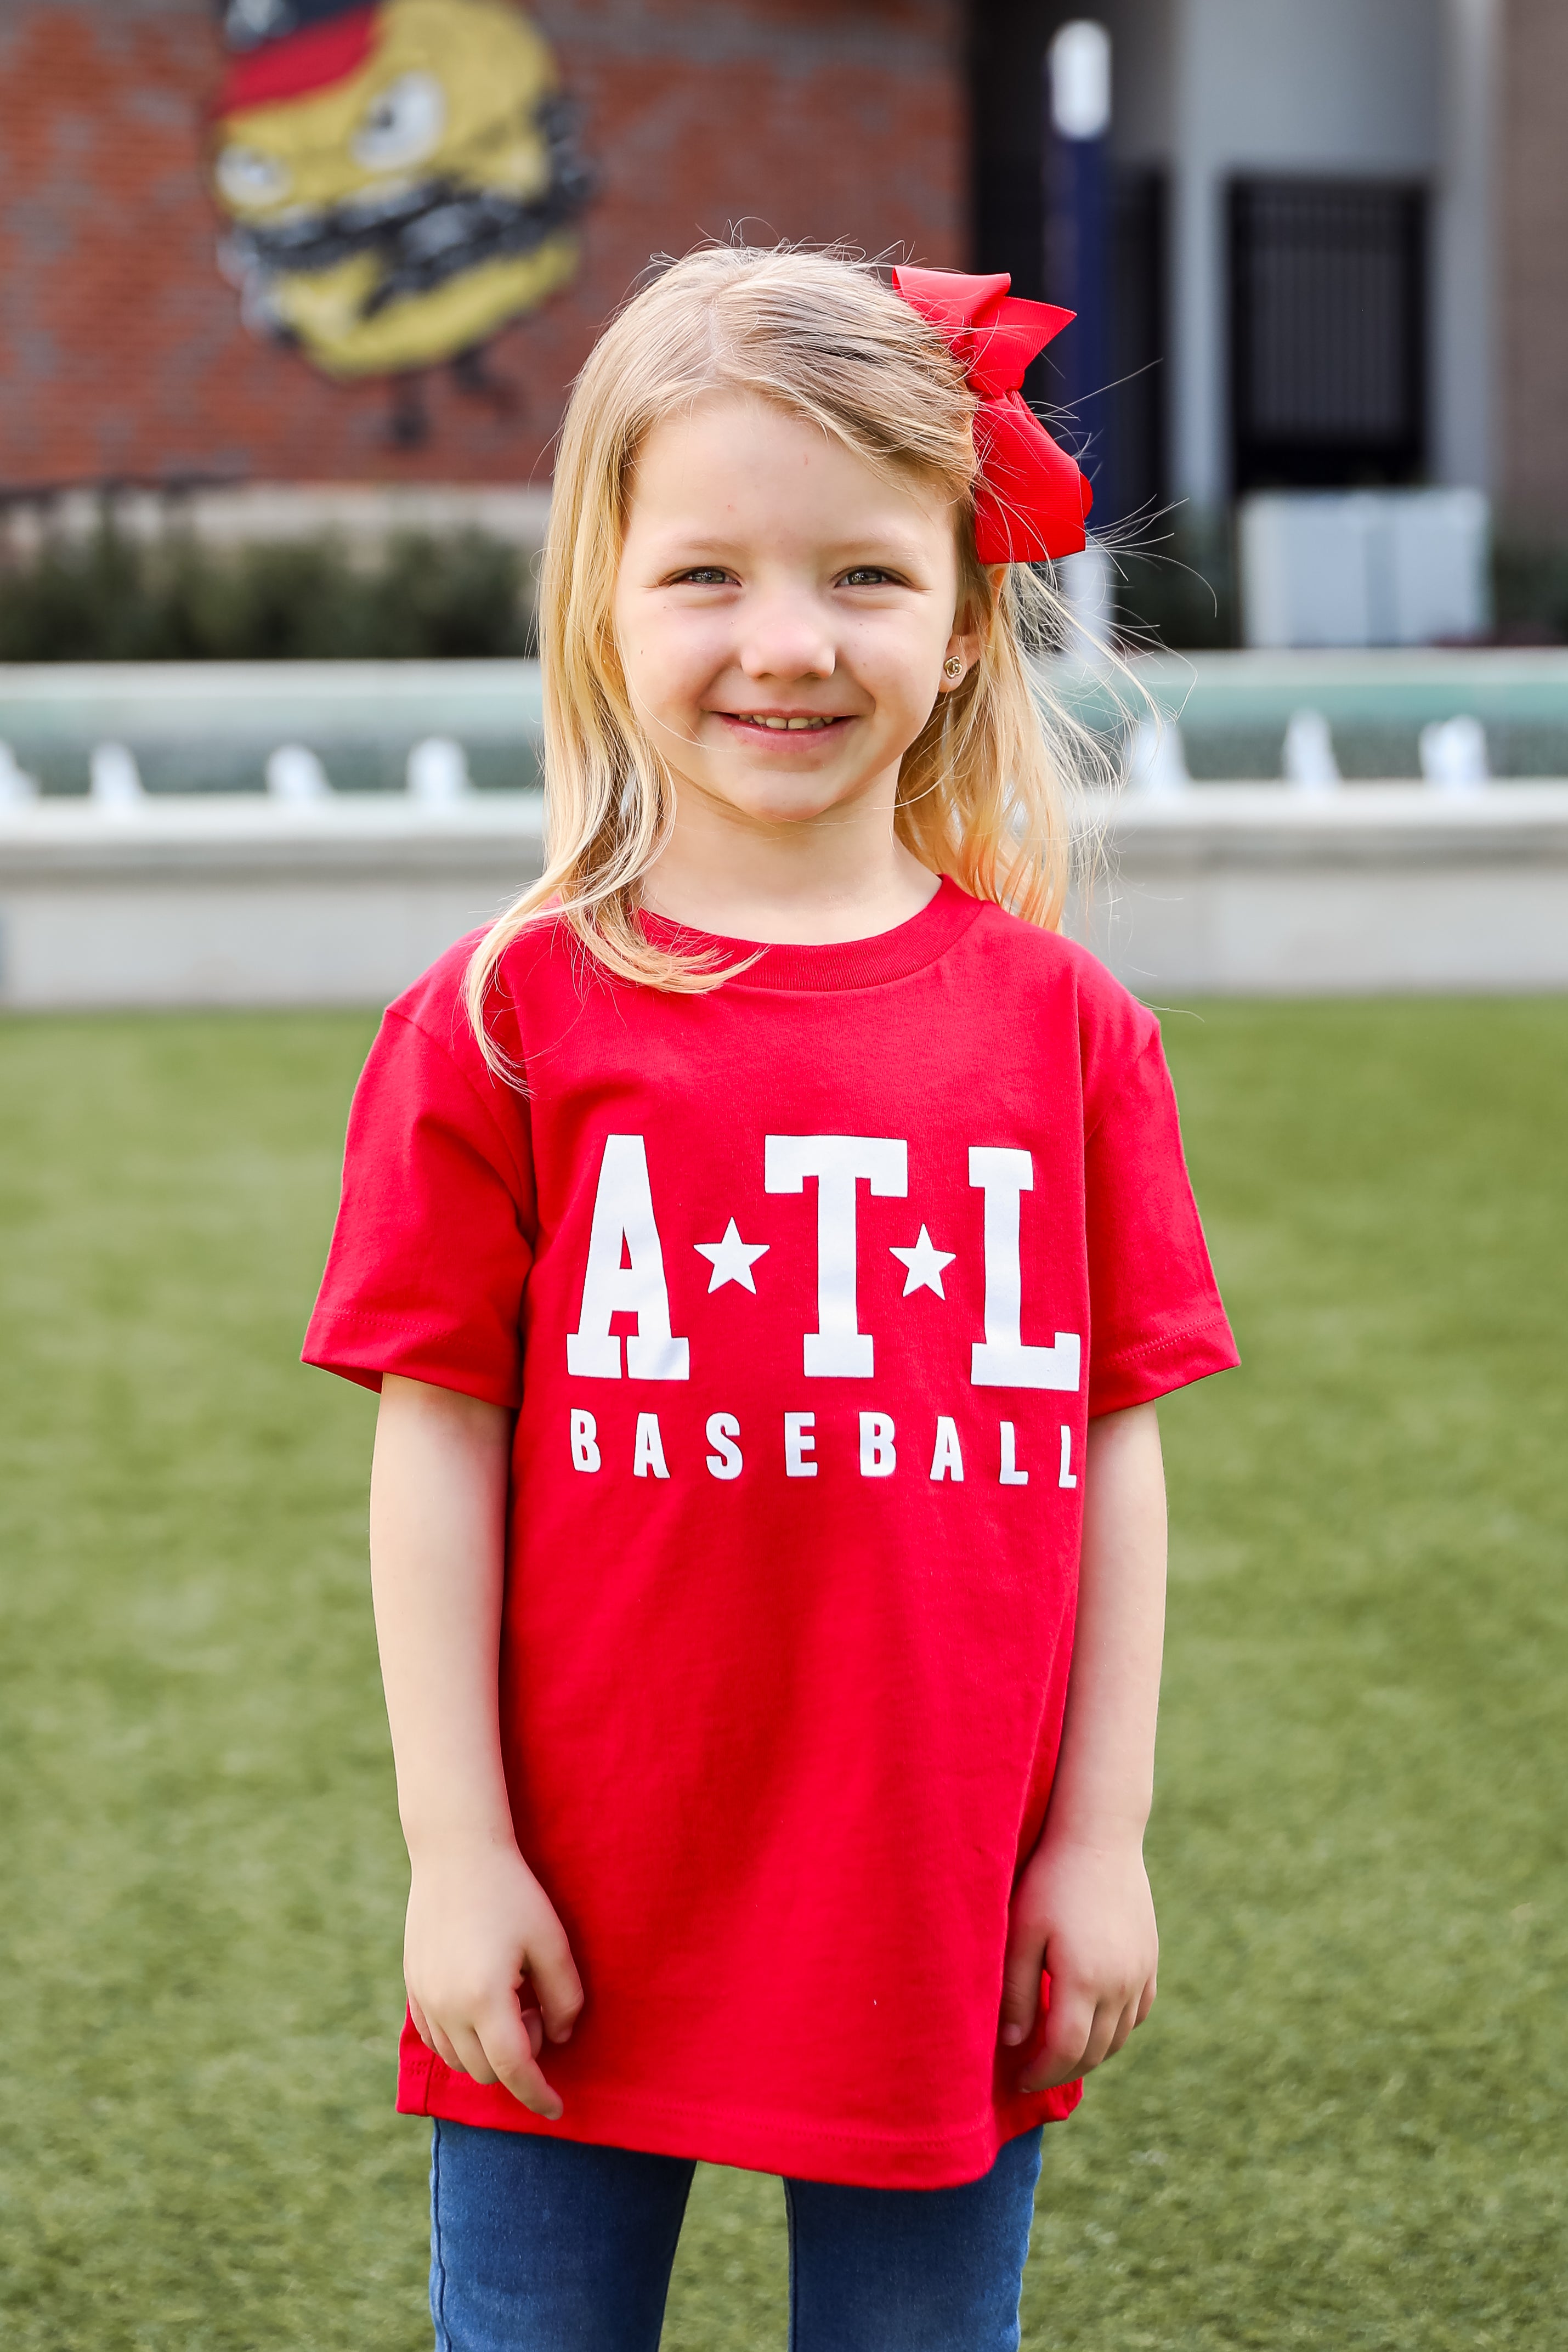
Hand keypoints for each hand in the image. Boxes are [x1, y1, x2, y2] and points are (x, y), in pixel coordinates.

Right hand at [403, 1838, 584, 2119]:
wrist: (456, 1852)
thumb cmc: (512, 1892)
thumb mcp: (551, 1941)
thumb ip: (565, 1999)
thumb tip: (560, 2038)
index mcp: (484, 1999)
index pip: (514, 2070)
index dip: (538, 2095)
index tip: (557, 2110)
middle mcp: (447, 2007)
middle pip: (485, 2071)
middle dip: (518, 2060)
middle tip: (536, 2009)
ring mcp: (423, 1999)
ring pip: (457, 2060)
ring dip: (487, 2052)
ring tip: (511, 1998)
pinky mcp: (412, 1986)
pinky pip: (436, 2038)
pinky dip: (461, 2040)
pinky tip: (481, 2003)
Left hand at [999, 1835, 1157, 2092]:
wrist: (1100, 1838)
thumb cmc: (1051, 1881)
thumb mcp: (1022, 1933)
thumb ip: (1018, 1992)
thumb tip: (1014, 2043)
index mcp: (1085, 1980)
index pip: (1065, 2050)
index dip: (1041, 2073)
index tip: (1019, 2079)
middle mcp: (1120, 1984)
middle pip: (1094, 2052)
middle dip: (1062, 2070)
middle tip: (1034, 2073)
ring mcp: (1141, 1973)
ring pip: (1119, 2037)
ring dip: (1090, 2054)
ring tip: (1058, 2052)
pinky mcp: (1150, 1959)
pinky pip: (1138, 2013)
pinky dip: (1116, 2030)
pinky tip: (1093, 2023)